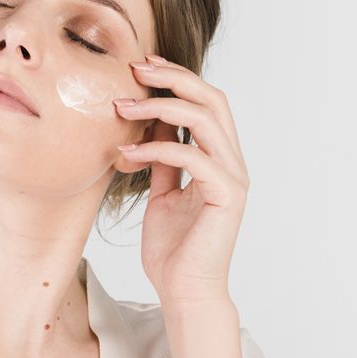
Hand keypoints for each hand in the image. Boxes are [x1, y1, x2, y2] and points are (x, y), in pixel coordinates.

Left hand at [112, 53, 250, 305]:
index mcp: (221, 158)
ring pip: (206, 119)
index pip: (207, 101)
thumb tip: (151, 120)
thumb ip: (164, 156)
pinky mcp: (226, 196)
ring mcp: (234, 178)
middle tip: (135, 69)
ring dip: (161, 106)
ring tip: (123, 106)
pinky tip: (128, 152)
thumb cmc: (173, 248)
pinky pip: (193, 157)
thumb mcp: (162, 191)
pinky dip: (158, 147)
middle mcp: (233, 162)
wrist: (184, 292)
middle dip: (174, 78)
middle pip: (213, 99)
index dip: (178, 78)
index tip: (141, 65)